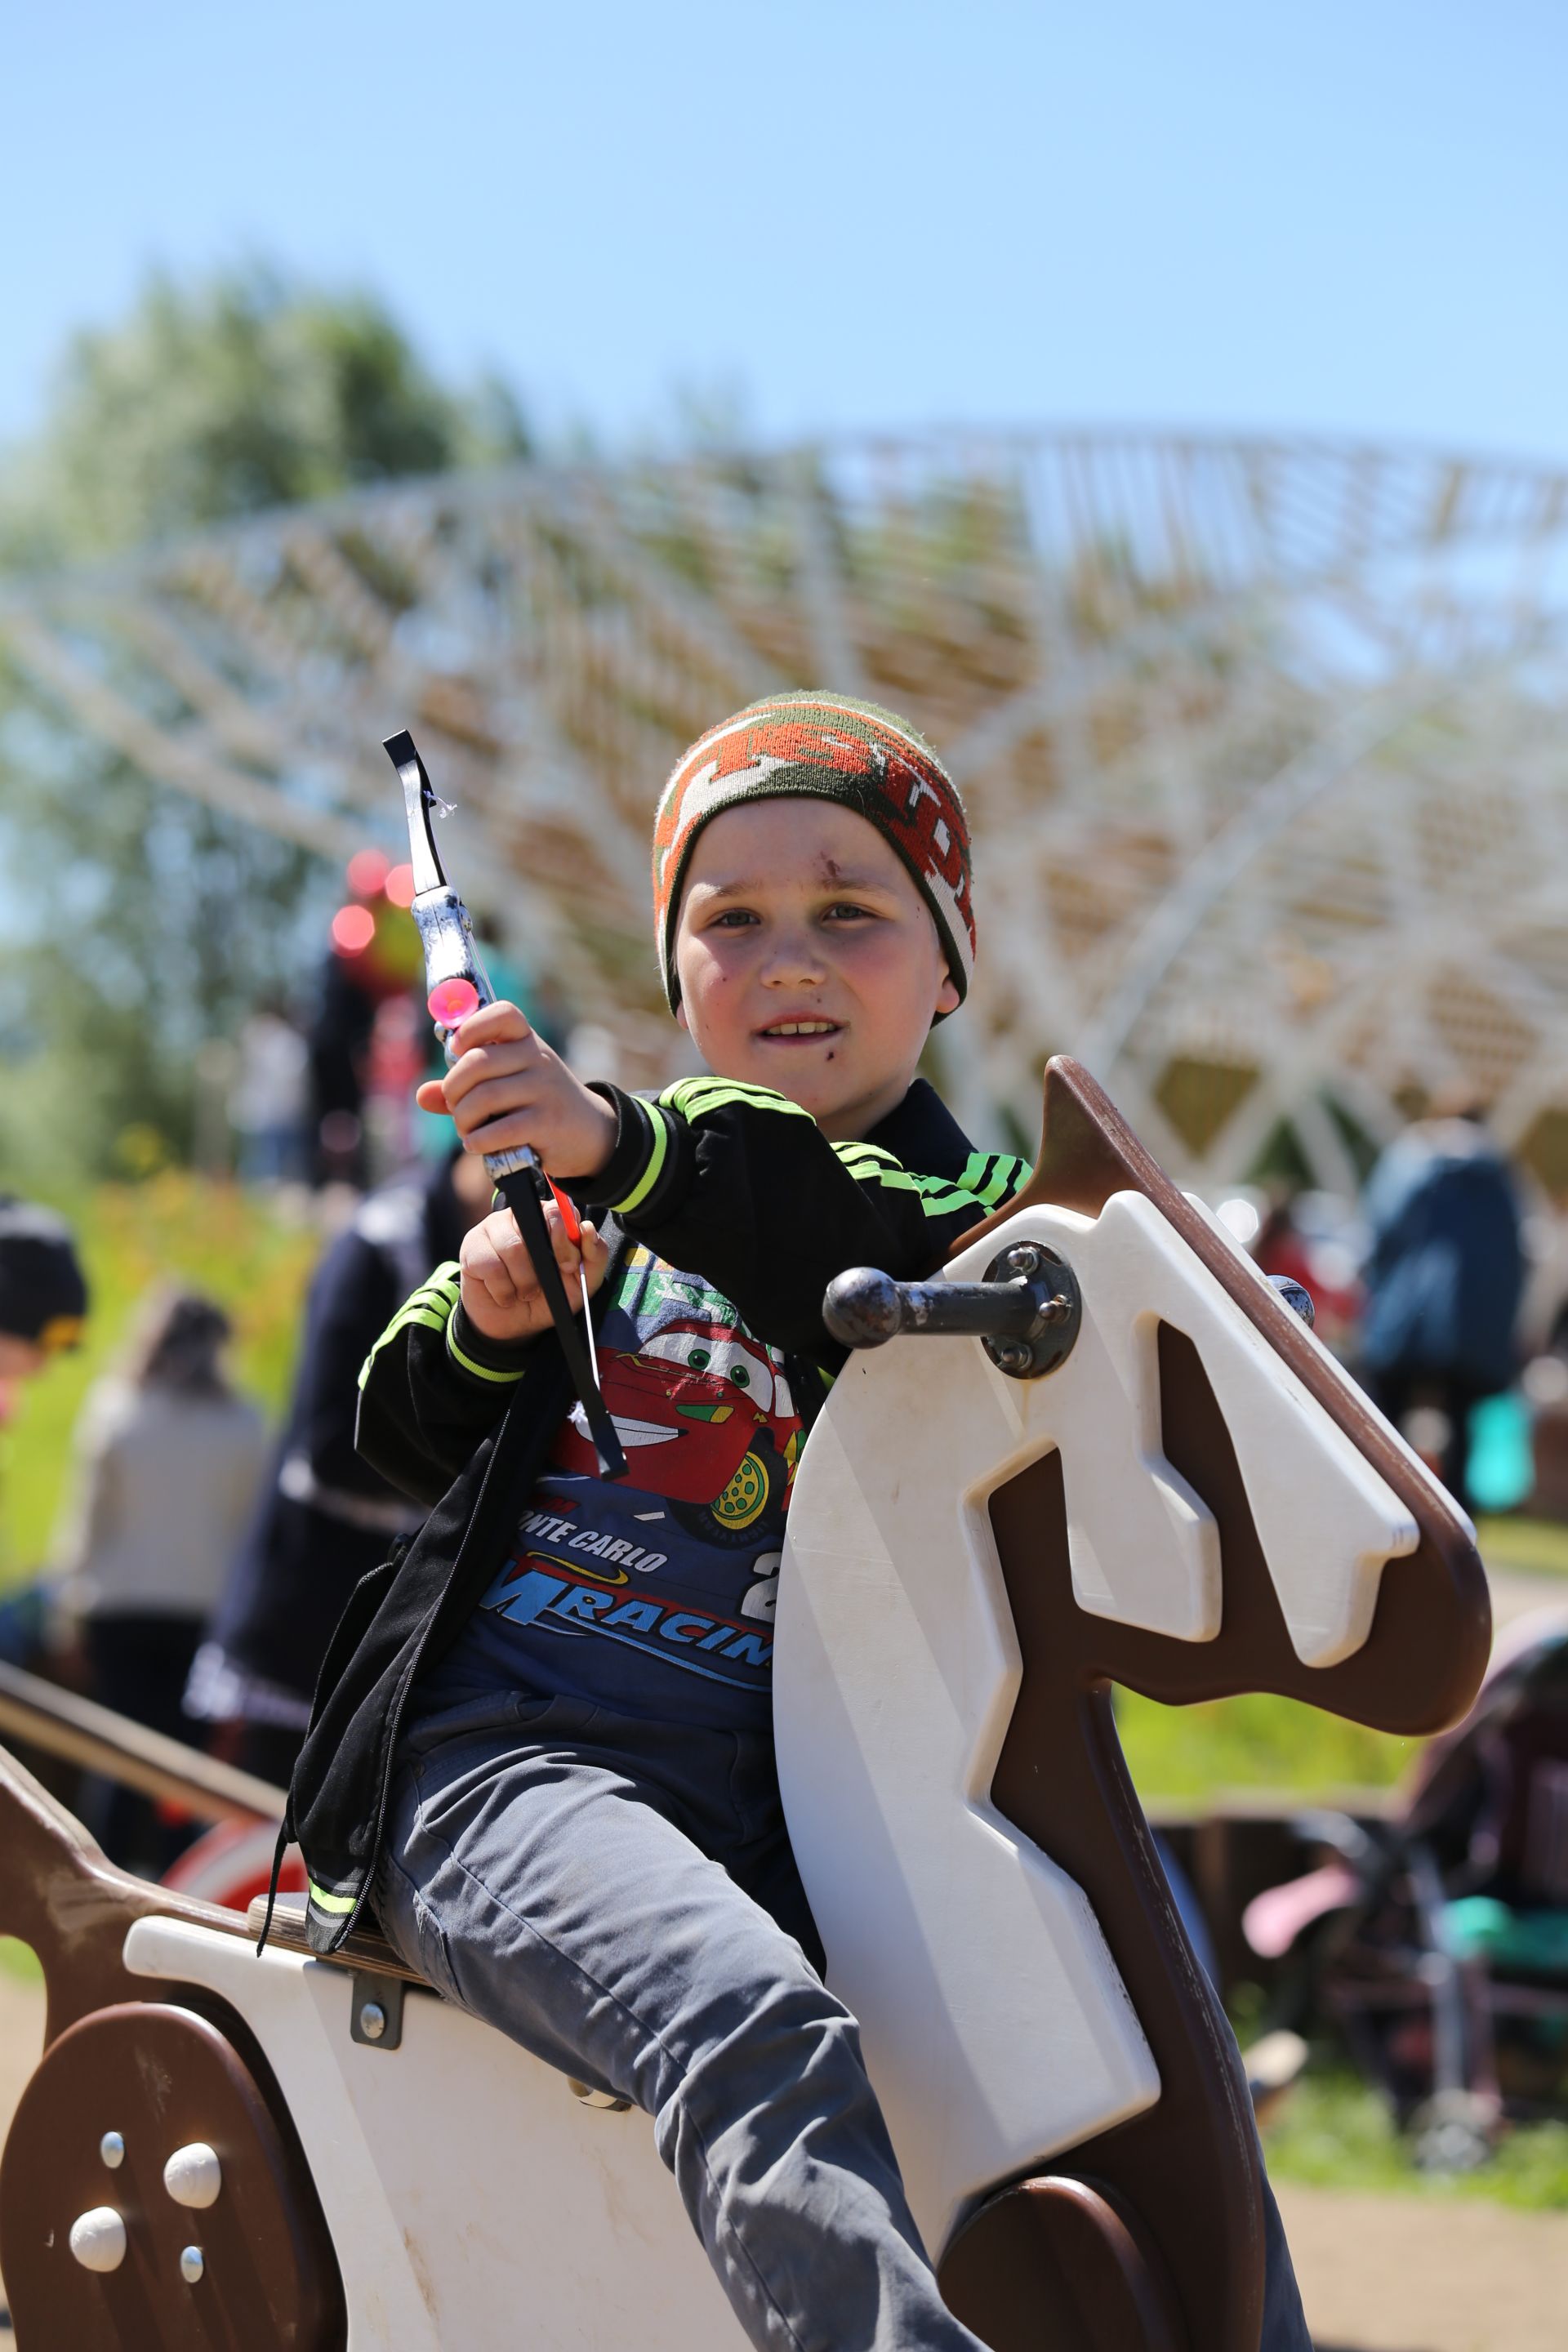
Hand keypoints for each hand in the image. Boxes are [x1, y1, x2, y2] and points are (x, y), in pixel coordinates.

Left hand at [417, 1001, 617, 1179]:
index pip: (502, 1014)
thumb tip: (421, 1095)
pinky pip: (500, 1129)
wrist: (589, 1133)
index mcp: (526, 1041)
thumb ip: (464, 1087)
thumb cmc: (538, 1104)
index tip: (457, 1049)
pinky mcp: (547, 1122)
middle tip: (455, 1107)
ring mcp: (544, 1089)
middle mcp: (537, 1059)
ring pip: (484, 1097)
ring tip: (466, 1130)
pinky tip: (477, 1144)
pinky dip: (479, 1140)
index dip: (472, 1027)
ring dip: (463, 1120)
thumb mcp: (507, 1085)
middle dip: (453, 1090)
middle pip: (477, 1063)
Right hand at [459, 1198, 610, 1343]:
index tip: (568, 1266)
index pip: (558, 1211)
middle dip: (544, 1262)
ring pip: (513, 1248)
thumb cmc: (547, 1297)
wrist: (512, 1325)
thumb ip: (594, 1257)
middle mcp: (520, 1216)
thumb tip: (587, 1228)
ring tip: (525, 1293)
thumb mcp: (580, 1283)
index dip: (564, 1240)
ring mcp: (492, 1228)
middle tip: (544, 1285)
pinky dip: (504, 1291)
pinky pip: (492, 1266)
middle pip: (534, 1224)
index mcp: (548, 1218)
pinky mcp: (472, 1246)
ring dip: (524, 1282)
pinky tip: (505, 1295)